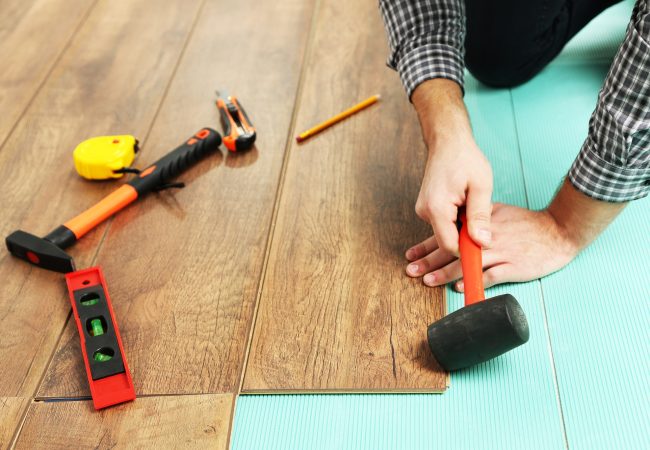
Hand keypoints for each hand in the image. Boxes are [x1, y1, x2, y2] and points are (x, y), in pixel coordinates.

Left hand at [405, 203, 579, 289]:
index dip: (428, 245)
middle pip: (452, 250)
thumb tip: (454, 227)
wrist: (558, 231)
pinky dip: (474, 281)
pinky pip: (490, 275)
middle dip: (429, 260)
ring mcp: (501, 251)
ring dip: (445, 273)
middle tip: (411, 270)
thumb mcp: (498, 212)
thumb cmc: (527, 224)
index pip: (448, 234)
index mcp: (480, 224)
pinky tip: (460, 286)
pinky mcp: (514, 265)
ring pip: (467, 263)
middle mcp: (487, 237)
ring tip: (428, 280)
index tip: (412, 254)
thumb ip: (476, 221)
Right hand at [411, 79, 493, 254]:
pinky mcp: (428, 209)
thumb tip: (483, 243)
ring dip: (464, 228)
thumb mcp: (480, 186)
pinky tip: (467, 206)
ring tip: (476, 207)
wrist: (448, 141)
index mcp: (437, 208)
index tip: (485, 254)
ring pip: (447, 233)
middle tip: (486, 226)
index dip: (468, 252)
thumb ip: (480, 217)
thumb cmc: (465, 159)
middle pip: (448, 241)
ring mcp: (424, 211)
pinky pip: (445, 224)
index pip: (450, 246)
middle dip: (468, 238)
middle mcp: (425, 212)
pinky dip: (458, 221)